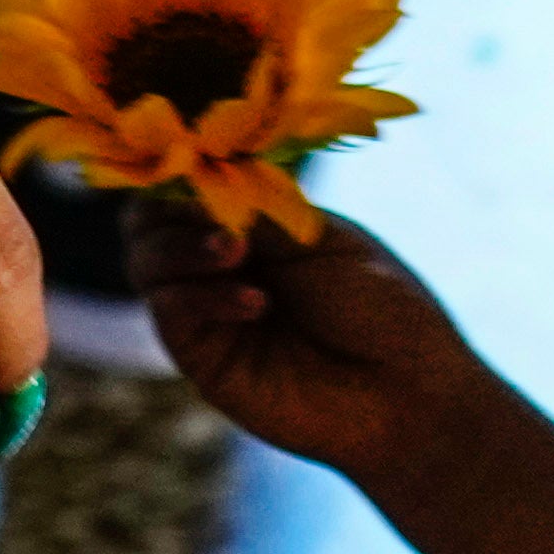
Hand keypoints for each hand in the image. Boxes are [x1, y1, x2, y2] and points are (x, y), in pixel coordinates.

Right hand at [125, 198, 483, 477]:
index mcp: (252, 224)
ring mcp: (206, 311)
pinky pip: (171, 311)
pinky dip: (203, 295)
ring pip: (146, 261)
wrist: (408, 394)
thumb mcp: (320, 241)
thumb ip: (254, 211)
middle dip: (169, 205)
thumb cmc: (381, 309)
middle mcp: (219, 263)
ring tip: (236, 250)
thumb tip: (190, 178)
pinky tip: (256, 302)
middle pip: (147, 219)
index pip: (187, 183)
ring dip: (183, 246)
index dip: (183, 168)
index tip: (202, 159)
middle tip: (214, 212)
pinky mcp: (203, 358)